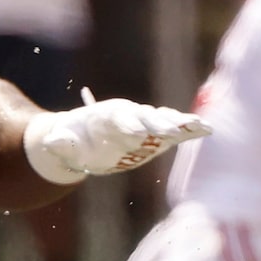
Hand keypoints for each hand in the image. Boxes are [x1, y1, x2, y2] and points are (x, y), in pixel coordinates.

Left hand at [22, 92, 208, 183]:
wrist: (86, 139)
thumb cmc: (73, 142)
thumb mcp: (61, 144)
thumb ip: (59, 143)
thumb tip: (53, 141)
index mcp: (106, 116)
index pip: (119, 118)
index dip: (127, 125)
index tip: (136, 135)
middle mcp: (129, 115)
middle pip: (145, 117)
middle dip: (157, 123)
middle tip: (168, 130)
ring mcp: (144, 123)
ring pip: (163, 120)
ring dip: (180, 123)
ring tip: (198, 124)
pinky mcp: (156, 134)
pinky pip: (175, 130)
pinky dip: (189, 129)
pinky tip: (207, 129)